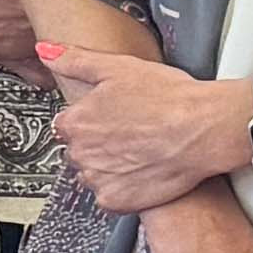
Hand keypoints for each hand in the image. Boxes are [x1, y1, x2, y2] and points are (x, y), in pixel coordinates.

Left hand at [42, 42, 252, 215]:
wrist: (206, 130)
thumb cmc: (170, 98)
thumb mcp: (117, 67)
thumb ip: (74, 60)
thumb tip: (46, 51)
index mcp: (76, 122)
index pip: (66, 125)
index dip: (89, 121)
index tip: (108, 119)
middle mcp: (81, 153)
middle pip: (78, 150)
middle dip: (97, 144)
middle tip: (129, 135)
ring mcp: (98, 179)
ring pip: (92, 174)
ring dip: (108, 167)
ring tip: (139, 152)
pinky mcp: (117, 201)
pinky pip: (109, 197)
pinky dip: (122, 189)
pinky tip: (142, 172)